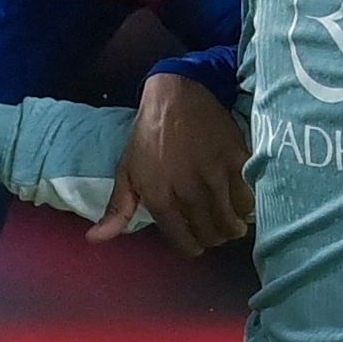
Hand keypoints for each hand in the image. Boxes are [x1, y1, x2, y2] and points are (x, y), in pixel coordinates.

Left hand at [97, 71, 252, 251]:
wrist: (176, 95)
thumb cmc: (149, 135)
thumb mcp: (126, 171)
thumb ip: (117, 210)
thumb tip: (95, 239)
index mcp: (159, 196)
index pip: (183, 240)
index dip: (192, 246)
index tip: (196, 242)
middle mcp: (188, 190)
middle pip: (210, 234)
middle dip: (212, 238)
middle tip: (214, 230)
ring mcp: (215, 176)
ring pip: (231, 222)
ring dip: (231, 228)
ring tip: (229, 222)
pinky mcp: (236, 161)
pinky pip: (247, 199)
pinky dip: (245, 207)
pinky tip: (238, 202)